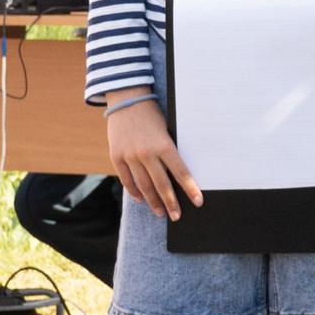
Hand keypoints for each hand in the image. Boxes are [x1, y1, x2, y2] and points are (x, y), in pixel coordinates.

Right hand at [105, 91, 200, 220]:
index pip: (181, 173)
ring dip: (153, 201)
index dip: (190, 189)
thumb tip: (178, 173)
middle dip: (171, 202)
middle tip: (177, 216)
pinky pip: (127, 180)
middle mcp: (147, 153)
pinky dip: (135, 191)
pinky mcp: (116, 157)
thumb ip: (169, 150)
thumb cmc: (152, 113)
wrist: (126, 98)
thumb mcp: (167, 129)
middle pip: (162, 184)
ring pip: (144, 186)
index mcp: (164, 145)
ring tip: (161, 212)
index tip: (198, 201)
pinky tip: (141, 199)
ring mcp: (130, 156)